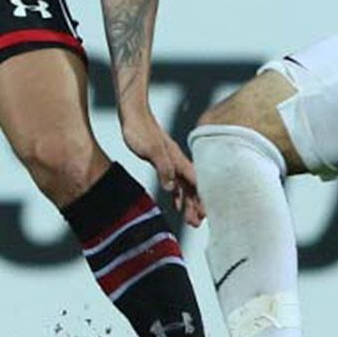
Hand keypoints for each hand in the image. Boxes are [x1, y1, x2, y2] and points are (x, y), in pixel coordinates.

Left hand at [122, 112, 204, 226]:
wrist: (133, 113)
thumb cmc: (141, 129)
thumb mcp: (151, 151)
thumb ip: (163, 168)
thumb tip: (171, 187)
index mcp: (177, 159)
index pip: (194, 183)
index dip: (200, 199)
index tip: (203, 215)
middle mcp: (177, 161)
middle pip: (192, 187)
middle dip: (196, 205)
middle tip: (196, 223)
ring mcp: (171, 161)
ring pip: (184, 186)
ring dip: (188, 202)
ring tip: (189, 218)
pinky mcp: (162, 161)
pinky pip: (174, 182)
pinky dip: (177, 194)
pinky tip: (174, 202)